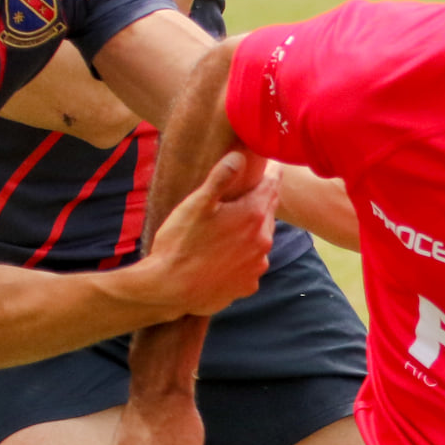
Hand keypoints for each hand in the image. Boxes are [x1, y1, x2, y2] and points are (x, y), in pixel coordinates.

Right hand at [145, 151, 277, 315]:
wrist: (170, 289)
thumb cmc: (180, 243)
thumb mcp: (196, 204)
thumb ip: (220, 177)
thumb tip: (240, 155)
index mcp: (253, 216)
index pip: (272, 186)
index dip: (272, 172)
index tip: (274, 164)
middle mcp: (263, 242)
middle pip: (268, 212)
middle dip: (262, 200)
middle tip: (253, 189)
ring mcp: (257, 266)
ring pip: (261, 239)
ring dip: (253, 229)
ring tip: (234, 224)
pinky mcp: (248, 285)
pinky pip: (251, 263)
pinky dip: (244, 255)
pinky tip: (226, 254)